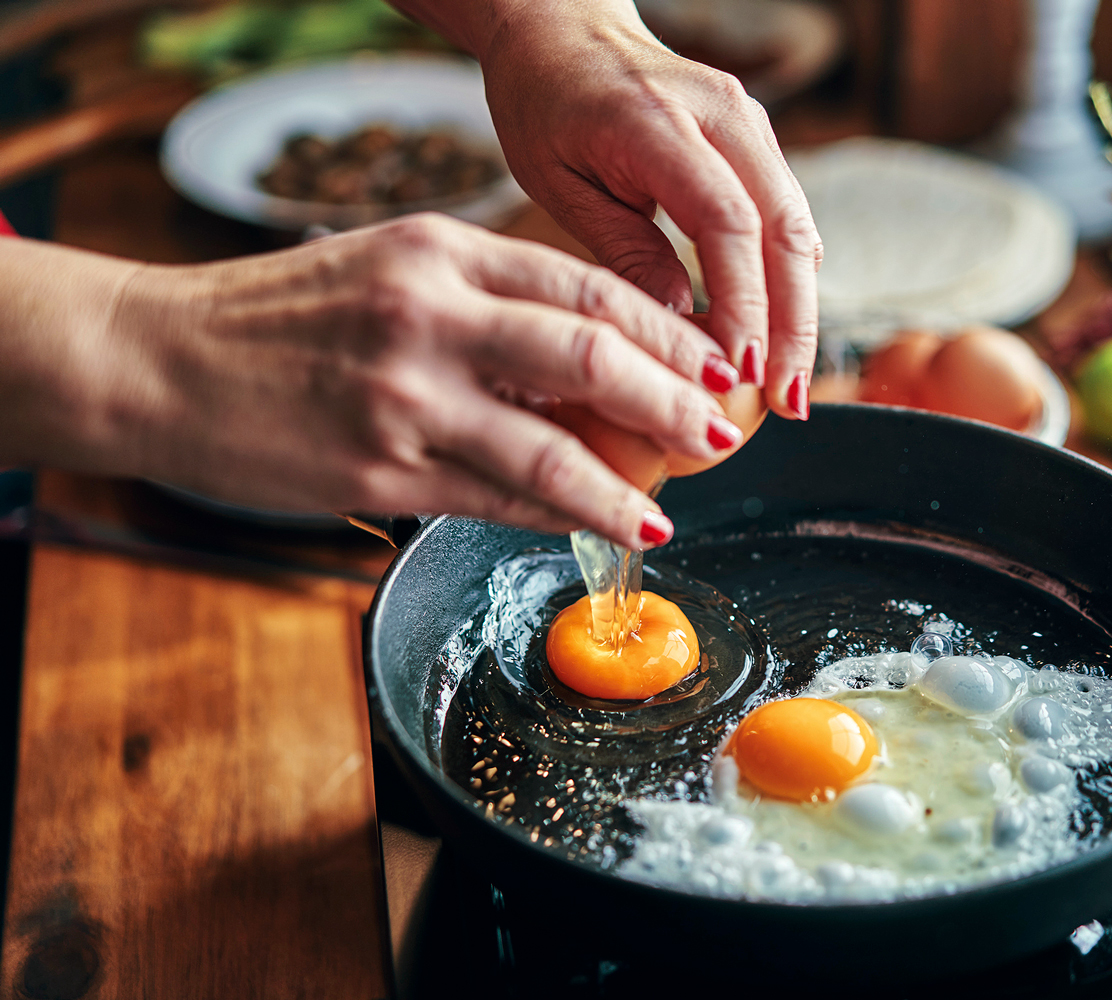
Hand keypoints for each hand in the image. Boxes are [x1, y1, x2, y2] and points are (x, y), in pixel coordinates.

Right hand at [0, 215, 746, 547]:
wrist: (158, 358)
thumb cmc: (281, 316)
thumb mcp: (389, 269)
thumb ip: (487, 303)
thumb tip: (596, 361)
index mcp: (439, 253)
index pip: (586, 287)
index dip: (666, 332)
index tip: (712, 363)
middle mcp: (429, 315)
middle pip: (591, 357)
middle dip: (675, 400)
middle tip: (719, 431)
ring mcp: (404, 397)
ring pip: (553, 449)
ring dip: (626, 487)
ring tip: (669, 509)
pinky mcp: (379, 470)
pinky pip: (496, 501)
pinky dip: (555, 517)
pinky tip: (592, 527)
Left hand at [472, 0, 821, 420]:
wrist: (564, 26)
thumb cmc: (545, 102)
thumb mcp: (559, 181)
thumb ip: (622, 249)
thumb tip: (677, 325)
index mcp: (659, 121)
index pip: (726, 222)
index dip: (743, 303)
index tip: (742, 372)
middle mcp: (723, 114)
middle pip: (784, 229)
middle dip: (794, 323)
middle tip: (789, 401)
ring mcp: (750, 123)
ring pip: (799, 226)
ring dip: (802, 309)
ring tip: (792, 385)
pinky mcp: (757, 141)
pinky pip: (787, 217)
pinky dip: (790, 280)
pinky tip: (783, 336)